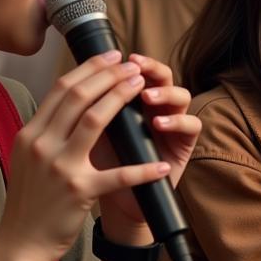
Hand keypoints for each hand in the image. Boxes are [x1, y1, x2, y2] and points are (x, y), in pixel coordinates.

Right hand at [0, 52, 173, 260]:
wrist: (21, 242)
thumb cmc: (30, 201)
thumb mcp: (28, 158)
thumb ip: (46, 131)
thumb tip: (72, 101)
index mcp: (31, 133)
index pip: (61, 89)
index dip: (89, 68)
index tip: (110, 56)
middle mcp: (42, 144)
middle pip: (79, 96)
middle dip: (109, 75)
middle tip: (132, 65)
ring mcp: (59, 167)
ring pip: (95, 120)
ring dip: (122, 98)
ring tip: (142, 86)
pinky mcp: (78, 192)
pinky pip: (118, 175)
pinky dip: (143, 169)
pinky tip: (161, 164)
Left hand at [94, 53, 200, 239]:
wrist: (117, 205)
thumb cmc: (99, 169)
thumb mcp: (88, 136)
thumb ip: (87, 111)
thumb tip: (70, 81)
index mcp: (134, 99)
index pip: (135, 69)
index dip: (128, 62)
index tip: (111, 55)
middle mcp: (158, 107)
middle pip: (163, 75)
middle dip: (150, 67)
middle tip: (136, 66)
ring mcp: (174, 124)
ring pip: (182, 95)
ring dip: (165, 92)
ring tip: (146, 95)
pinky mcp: (185, 145)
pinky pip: (191, 125)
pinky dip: (177, 121)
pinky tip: (159, 124)